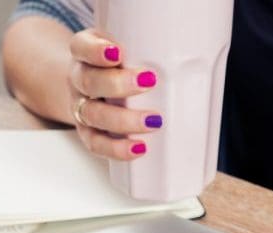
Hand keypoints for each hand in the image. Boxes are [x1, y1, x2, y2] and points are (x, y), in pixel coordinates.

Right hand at [68, 29, 161, 159]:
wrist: (94, 84)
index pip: (81, 47)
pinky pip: (96, 143)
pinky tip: (138, 148)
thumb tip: (193, 45)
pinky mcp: (88, 132)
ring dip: (123, 120)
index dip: (96, 50)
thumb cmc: (119, 63)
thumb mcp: (126, 46)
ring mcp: (81, 107)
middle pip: (89, 82)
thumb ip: (145, 45)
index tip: (117, 52)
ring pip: (93, 115)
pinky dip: (117, 148)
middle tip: (148, 82)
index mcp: (84, 53)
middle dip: (118, 84)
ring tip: (152, 121)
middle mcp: (79, 79)